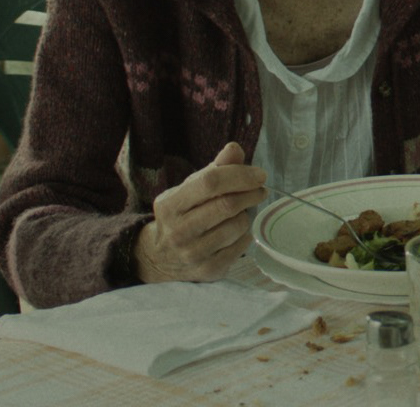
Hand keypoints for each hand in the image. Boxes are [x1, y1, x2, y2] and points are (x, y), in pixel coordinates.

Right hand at [134, 142, 267, 283]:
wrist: (159, 257)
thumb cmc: (182, 215)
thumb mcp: (189, 189)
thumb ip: (215, 169)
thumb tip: (235, 149)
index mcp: (170, 205)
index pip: (210, 183)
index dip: (240, 175)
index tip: (259, 174)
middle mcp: (178, 232)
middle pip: (227, 205)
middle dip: (250, 193)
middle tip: (260, 190)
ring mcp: (193, 254)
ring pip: (237, 226)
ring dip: (246, 214)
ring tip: (240, 212)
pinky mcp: (209, 270)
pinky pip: (241, 246)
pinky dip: (245, 234)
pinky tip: (235, 231)